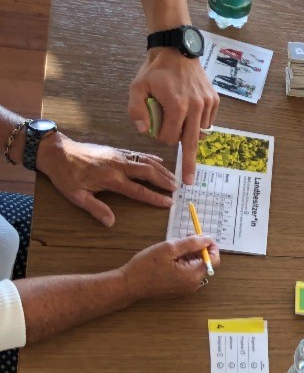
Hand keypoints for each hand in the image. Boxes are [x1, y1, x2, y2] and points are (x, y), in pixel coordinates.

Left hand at [35, 135, 175, 226]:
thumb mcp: (76, 195)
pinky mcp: (116, 150)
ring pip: (146, 162)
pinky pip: (138, 154)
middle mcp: (119, 166)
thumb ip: (95, 208)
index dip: (156, 197)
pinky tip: (160, 162)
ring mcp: (119, 156)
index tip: (169, 202)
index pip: (139, 190)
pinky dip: (151, 158)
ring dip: (162, 170)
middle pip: (148, 173)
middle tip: (178, 189)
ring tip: (174, 178)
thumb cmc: (65, 175)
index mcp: (111, 179)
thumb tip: (110, 222)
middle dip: (164, 181)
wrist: (56, 151)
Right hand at [120, 235, 219, 300]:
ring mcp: (187, 288)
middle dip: (198, 248)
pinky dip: (184, 262)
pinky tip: (171, 256)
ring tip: (175, 246)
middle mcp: (194, 284)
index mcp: (193, 275)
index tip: (202, 236)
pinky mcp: (179, 288)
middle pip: (205, 262)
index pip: (214, 259)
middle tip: (186, 236)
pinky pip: (188, 273)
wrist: (129, 285)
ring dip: (190, 254)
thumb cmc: (146, 266)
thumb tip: (207, 239)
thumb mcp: (169, 248)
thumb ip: (191, 243)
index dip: (211, 246)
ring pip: (196, 267)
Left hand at [127, 47, 219, 185]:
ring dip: (190, 133)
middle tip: (190, 181)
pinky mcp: (214, 101)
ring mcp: (207, 104)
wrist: (177, 50)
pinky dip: (199, 123)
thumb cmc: (155, 69)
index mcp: (177, 106)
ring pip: (200, 133)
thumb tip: (145, 131)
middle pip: (192, 143)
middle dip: (190, 164)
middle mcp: (196, 108)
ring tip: (182, 120)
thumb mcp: (137, 87)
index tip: (157, 129)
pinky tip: (191, 112)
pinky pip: (208, 122)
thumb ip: (136, 110)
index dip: (162, 137)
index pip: (171, 137)